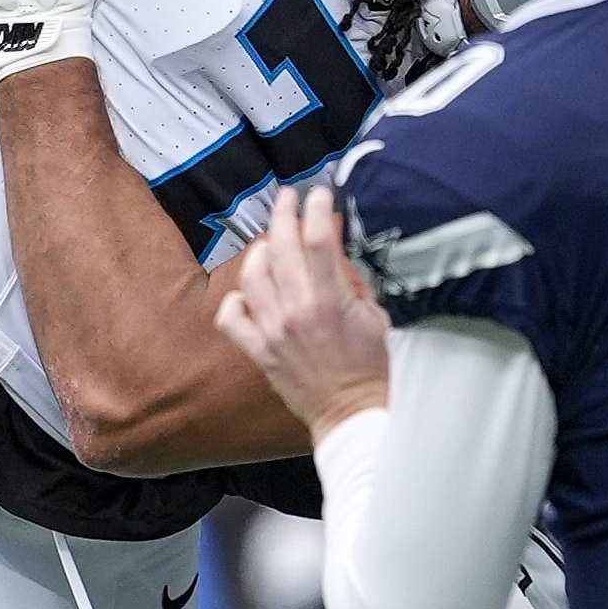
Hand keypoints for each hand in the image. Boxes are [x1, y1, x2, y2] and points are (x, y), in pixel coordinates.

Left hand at [213, 186, 390, 439]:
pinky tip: (248, 291)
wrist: (352, 415)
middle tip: (289, 197)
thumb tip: (337, 248)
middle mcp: (295, 310)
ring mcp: (272, 330)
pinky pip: (232, 316)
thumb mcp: (376, 316)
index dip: (317, 207)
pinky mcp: (258, 350)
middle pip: (281, 245)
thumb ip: (353, 281)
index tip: (320, 193)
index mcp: (330, 300)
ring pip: (252, 274)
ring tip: (272, 240)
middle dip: (285, 212)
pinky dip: (236, 299)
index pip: (318, 237)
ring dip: (261, 250)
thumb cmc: (372, 367)